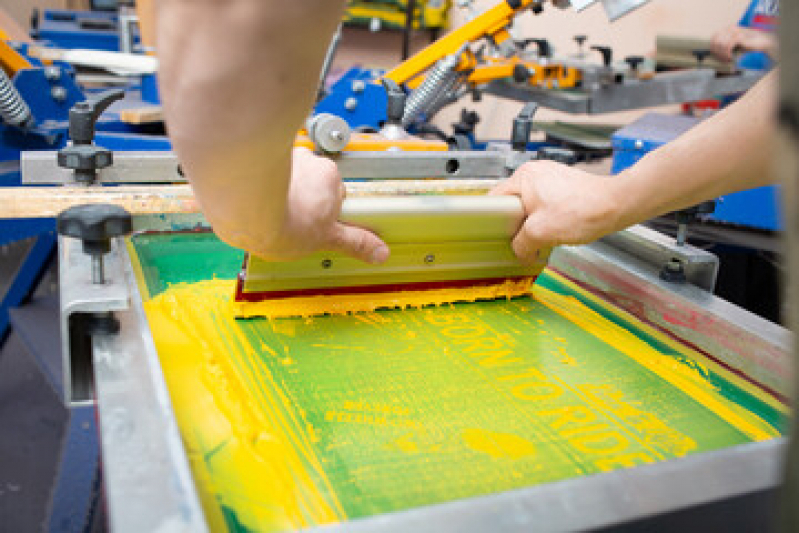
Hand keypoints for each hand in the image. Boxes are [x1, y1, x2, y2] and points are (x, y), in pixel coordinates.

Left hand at [216, 147, 388, 262]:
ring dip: (277, 188)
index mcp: (329, 176)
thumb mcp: (327, 239)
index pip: (334, 191)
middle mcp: (306, 160)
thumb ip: (355, 243)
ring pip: (284, 172)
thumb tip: (379, 252)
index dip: (325, 209)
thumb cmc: (285, 220)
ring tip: (269, 212)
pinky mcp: (254, 157)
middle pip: (309, 179)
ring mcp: (279, 156)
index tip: (315, 221)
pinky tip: (252, 201)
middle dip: (302, 197)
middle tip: (292, 220)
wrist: (244, 210)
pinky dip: (255, 182)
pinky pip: (259, 168)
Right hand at [489, 161, 621, 261]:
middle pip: (513, 203)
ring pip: (530, 204)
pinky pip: (545, 203)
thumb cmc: (582, 211)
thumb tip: (518, 251)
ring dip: (533, 222)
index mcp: (523, 177)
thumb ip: (521, 244)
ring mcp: (550, 176)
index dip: (494, 221)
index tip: (498, 235)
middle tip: (523, 239)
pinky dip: (547, 217)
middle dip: (517, 224)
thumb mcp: (540, 233)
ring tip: (543, 234)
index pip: (495, 199)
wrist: (615, 206)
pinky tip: (556, 228)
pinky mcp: (563, 184)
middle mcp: (535, 172)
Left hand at [711, 25, 776, 61]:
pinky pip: (727, 46)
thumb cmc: (747, 44)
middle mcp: (730, 28)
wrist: (762, 41)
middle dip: (718, 53)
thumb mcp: (733, 44)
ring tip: (728, 59)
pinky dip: (727, 54)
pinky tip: (731, 58)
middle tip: (724, 59)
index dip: (714, 49)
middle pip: (716, 42)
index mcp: (727, 28)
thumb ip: (724, 45)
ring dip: (722, 55)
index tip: (718, 57)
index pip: (714, 38)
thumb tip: (713, 52)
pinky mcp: (739, 36)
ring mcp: (734, 31)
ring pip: (721, 45)